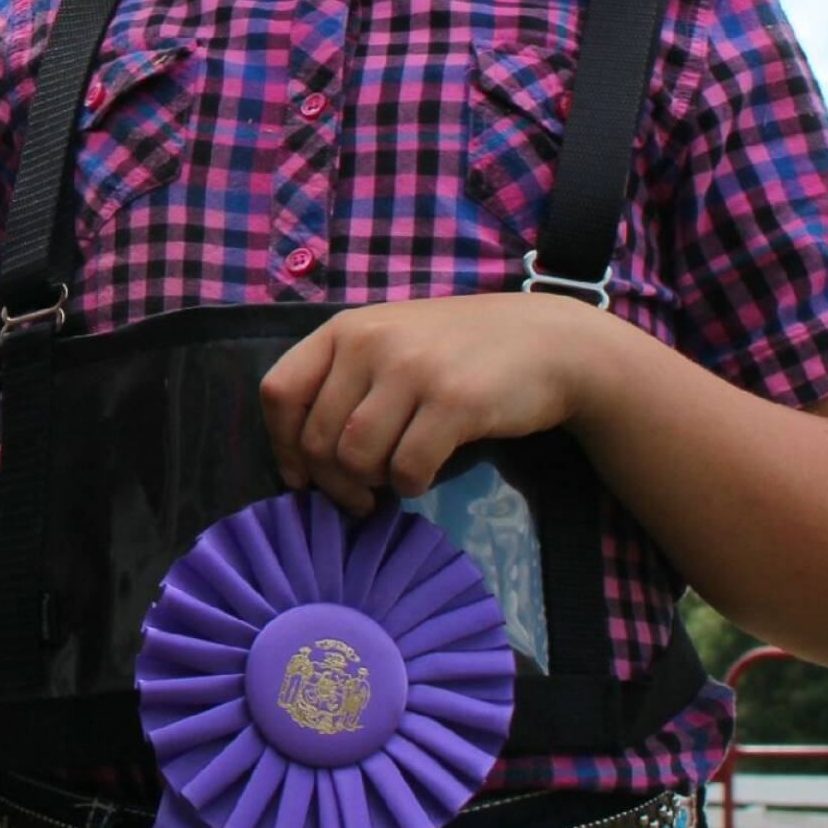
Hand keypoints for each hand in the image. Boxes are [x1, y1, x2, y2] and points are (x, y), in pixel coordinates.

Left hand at [258, 293, 616, 514]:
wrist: (547, 342)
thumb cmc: (459, 352)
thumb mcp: (390, 345)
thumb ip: (344, 384)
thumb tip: (301, 461)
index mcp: (345, 329)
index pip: (280, 392)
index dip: (282, 445)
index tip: (300, 477)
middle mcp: (370, 343)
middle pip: (317, 437)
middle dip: (331, 483)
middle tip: (357, 497)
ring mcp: (412, 370)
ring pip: (356, 457)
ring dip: (370, 485)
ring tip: (391, 481)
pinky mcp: (454, 402)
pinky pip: (407, 469)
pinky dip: (409, 486)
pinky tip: (422, 476)